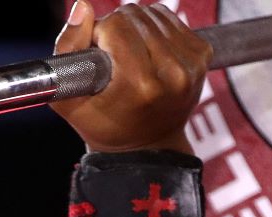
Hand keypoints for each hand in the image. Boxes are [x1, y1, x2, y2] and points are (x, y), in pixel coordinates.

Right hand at [51, 2, 209, 154]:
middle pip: (135, 16)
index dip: (99, 35)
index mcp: (141, 86)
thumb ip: (68, 50)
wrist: (148, 147)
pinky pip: (171, 19)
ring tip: (130, 56)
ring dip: (136, 28)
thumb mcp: (69, 100)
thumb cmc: (104, 126)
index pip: (116, 26)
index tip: (99, 58)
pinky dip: (155, 29)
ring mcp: (192, 64)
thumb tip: (83, 6)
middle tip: (114, 59)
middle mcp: (173, 73)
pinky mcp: (203, 55)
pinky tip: (148, 53)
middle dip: (117, 30)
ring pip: (153, 13)